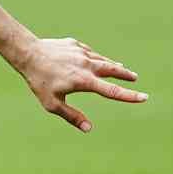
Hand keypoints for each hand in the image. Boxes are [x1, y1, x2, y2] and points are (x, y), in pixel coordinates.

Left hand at [18, 37, 146, 132]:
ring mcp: (82, 53)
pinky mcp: (75, 44)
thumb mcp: (52, 104)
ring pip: (103, 60)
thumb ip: (71, 116)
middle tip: (135, 78)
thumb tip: (88, 129)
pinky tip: (97, 61)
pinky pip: (90, 53)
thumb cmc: (39, 81)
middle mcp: (87, 65)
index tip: (144, 97)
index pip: (112, 91)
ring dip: (113, 65)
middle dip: (126, 75)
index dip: (129, 96)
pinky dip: (97, 58)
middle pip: (113, 70)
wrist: (28, 53)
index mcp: (84, 81)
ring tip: (121, 68)